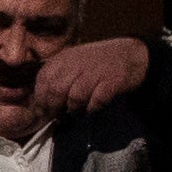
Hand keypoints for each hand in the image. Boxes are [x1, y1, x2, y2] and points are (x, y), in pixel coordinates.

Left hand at [31, 33, 151, 118]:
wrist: (131, 54)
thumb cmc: (97, 62)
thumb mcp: (72, 63)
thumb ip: (57, 79)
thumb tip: (41, 105)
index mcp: (63, 58)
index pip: (43, 80)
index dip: (40, 99)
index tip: (42, 112)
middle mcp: (76, 63)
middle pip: (56, 90)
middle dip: (54, 108)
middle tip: (57, 117)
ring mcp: (95, 71)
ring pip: (75, 98)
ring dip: (73, 110)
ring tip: (76, 113)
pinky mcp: (112, 81)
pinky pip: (96, 101)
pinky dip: (92, 108)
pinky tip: (92, 108)